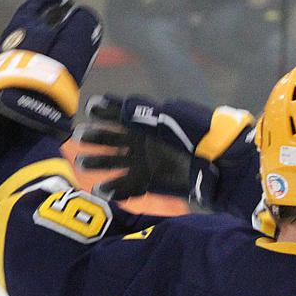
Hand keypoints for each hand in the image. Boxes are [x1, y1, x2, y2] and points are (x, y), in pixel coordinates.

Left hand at [0, 0, 101, 141]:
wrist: (22, 108)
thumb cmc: (47, 72)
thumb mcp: (70, 44)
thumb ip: (81, 26)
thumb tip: (88, 14)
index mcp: (22, 27)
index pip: (37, 5)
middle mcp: (13, 41)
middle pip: (34, 24)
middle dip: (54, 20)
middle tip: (72, 20)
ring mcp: (11, 62)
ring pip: (33, 44)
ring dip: (52, 41)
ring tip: (70, 46)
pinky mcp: (14, 81)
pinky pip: (33, 62)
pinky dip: (48, 58)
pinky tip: (60, 67)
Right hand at [75, 95, 193, 199]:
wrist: (218, 162)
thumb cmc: (197, 135)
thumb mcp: (173, 118)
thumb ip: (147, 114)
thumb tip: (123, 105)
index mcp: (146, 125)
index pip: (119, 116)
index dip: (105, 111)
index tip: (90, 108)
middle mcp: (141, 144)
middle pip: (111, 140)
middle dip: (94, 138)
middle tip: (77, 137)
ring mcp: (144, 165)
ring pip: (115, 164)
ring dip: (98, 164)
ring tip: (82, 165)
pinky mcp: (150, 183)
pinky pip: (129, 187)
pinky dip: (116, 189)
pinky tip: (102, 189)